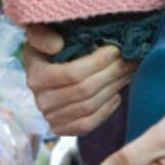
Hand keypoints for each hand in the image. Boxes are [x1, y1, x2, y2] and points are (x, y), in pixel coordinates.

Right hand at [23, 23, 137, 136]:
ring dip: (113, 89)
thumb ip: (42, 35)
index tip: (115, 50)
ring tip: (127, 73)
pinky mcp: (61, 129)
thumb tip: (57, 45)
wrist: (42, 73)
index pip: (72, 73)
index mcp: (36, 75)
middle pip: (84, 90)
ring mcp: (51, 118)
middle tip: (128, 60)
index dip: (97, 62)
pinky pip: (88, 124)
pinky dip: (106, 110)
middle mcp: (41, 101)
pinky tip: (117, 95)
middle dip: (111, 74)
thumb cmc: (46, 49)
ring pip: (89, 107)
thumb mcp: (39, 34)